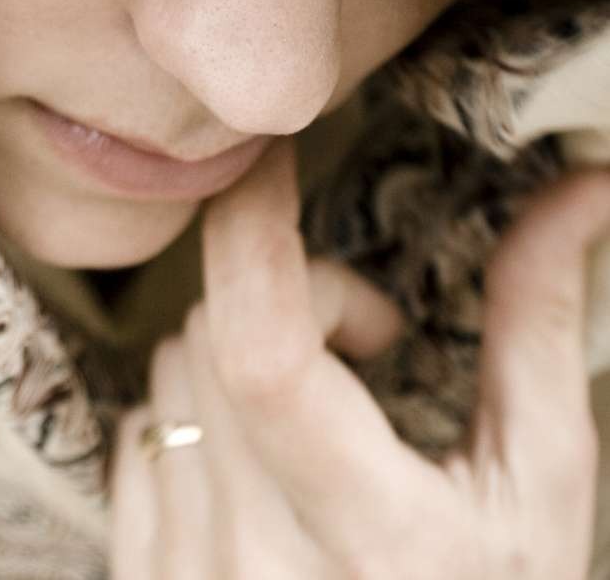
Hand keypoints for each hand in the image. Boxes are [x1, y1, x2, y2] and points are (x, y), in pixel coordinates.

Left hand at [106, 135, 609, 579]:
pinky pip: (135, 434)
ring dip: (234, 357)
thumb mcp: (539, 482)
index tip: (269, 160)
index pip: (263, 355)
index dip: (252, 236)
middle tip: (368, 348)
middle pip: (211, 338)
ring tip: (316, 415)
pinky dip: (191, 416)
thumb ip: (537, 330)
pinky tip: (259, 464)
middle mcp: (261, 567)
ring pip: (167, 373)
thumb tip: (581, 184)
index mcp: (377, 539)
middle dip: (286, 301)